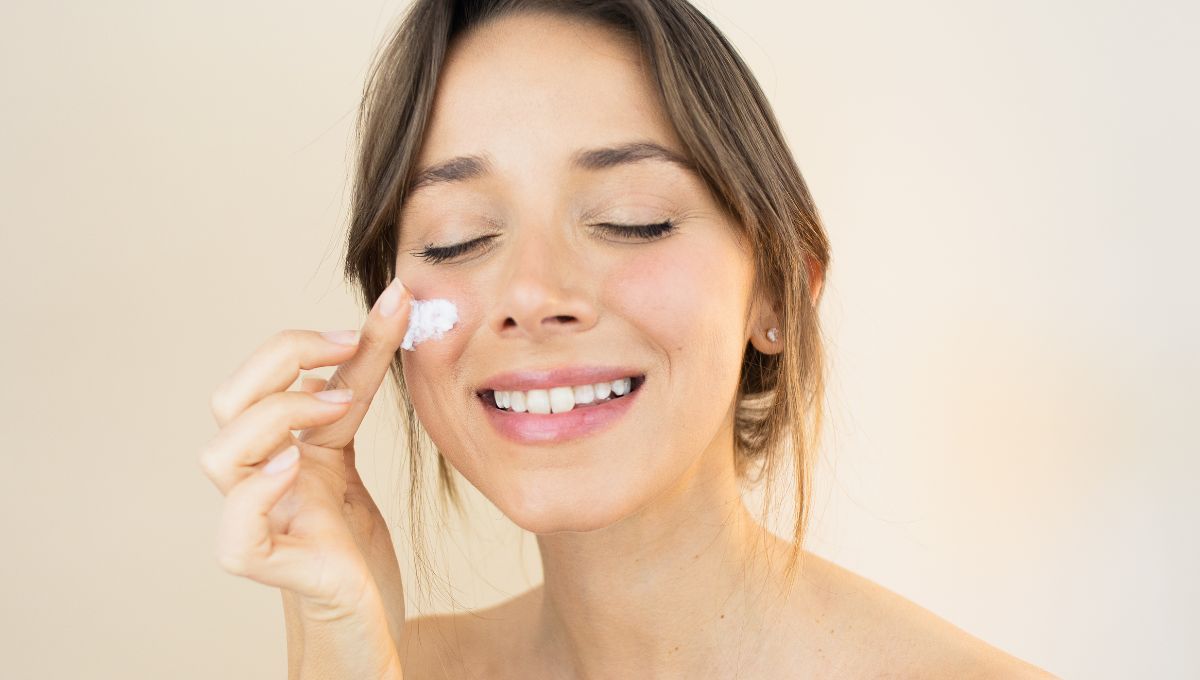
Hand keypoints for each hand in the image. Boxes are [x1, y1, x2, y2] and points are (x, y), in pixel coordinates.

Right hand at [201, 276, 412, 625]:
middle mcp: (257, 478)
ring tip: (335, 409)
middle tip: (346, 351)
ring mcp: (260, 521)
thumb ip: (351, 390)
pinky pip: (236, 536)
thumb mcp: (352, 449)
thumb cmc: (351, 537)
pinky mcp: (276, 567)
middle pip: (227, 400)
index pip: (259, 376)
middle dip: (281, 361)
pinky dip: (256, 495)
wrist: (366, 611)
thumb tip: (379, 316)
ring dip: (275, 416)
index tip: (364, 322)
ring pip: (219, 457)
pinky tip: (294, 468)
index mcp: (272, 445)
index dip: (299, 343)